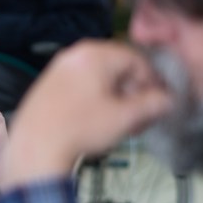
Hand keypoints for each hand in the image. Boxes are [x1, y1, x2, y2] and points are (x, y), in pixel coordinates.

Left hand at [2, 40, 171, 185]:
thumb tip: (167, 100)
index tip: (159, 101)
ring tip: (124, 123)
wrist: (36, 147)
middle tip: (142, 115)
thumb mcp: (125, 117)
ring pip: (99, 78)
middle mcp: (73, 55)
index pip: (135, 60)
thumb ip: (152, 104)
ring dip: (116, 98)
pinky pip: (81, 85)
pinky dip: (96, 99)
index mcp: (93, 55)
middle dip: (133, 92)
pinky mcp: (48, 85)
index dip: (152, 82)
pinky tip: (101, 121)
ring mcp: (58, 69)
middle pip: (117, 68)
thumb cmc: (79, 129)